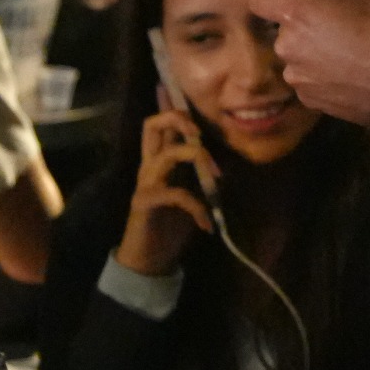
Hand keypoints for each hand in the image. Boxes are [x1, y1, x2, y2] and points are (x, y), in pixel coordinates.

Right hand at [118, 109, 215, 275]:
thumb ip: (199, 176)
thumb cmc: (171, 226)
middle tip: (200, 134)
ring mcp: (145, 183)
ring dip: (198, 158)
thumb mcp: (192, 195)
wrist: (150, 260)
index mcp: (158, 161)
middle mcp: (148, 166)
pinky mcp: (145, 203)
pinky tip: (206, 224)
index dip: (172, 109)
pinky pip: (175, 194)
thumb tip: (224, 163)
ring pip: (168, 154)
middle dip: (178, 119)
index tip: (194, 111)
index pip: (158, 125)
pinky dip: (197, 207)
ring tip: (217, 177)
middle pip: (151, 125)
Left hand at [252, 0, 369, 127]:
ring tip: (350, 55)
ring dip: (316, 54)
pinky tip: (352, 76)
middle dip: (306, 27)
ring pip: (299, 57)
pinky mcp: (310, 102)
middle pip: (285, 30)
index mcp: (297, 13)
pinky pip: (310, 81)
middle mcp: (287, 46)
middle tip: (340, 27)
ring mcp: (297, 78)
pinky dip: (325, 77)